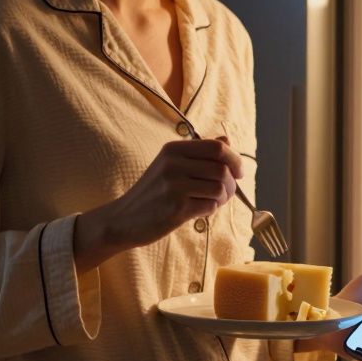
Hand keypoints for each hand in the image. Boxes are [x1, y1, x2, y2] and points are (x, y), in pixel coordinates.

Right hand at [74, 138, 240, 270]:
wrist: (123, 219)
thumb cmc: (152, 192)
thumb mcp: (170, 165)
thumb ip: (199, 153)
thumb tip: (227, 141)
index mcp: (173, 149)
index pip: (217, 148)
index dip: (234, 159)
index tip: (238, 172)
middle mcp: (173, 164)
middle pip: (222, 169)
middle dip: (231, 183)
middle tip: (225, 193)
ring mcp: (174, 186)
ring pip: (220, 188)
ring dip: (222, 198)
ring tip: (209, 202)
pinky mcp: (176, 208)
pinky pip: (210, 206)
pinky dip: (210, 210)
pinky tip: (197, 210)